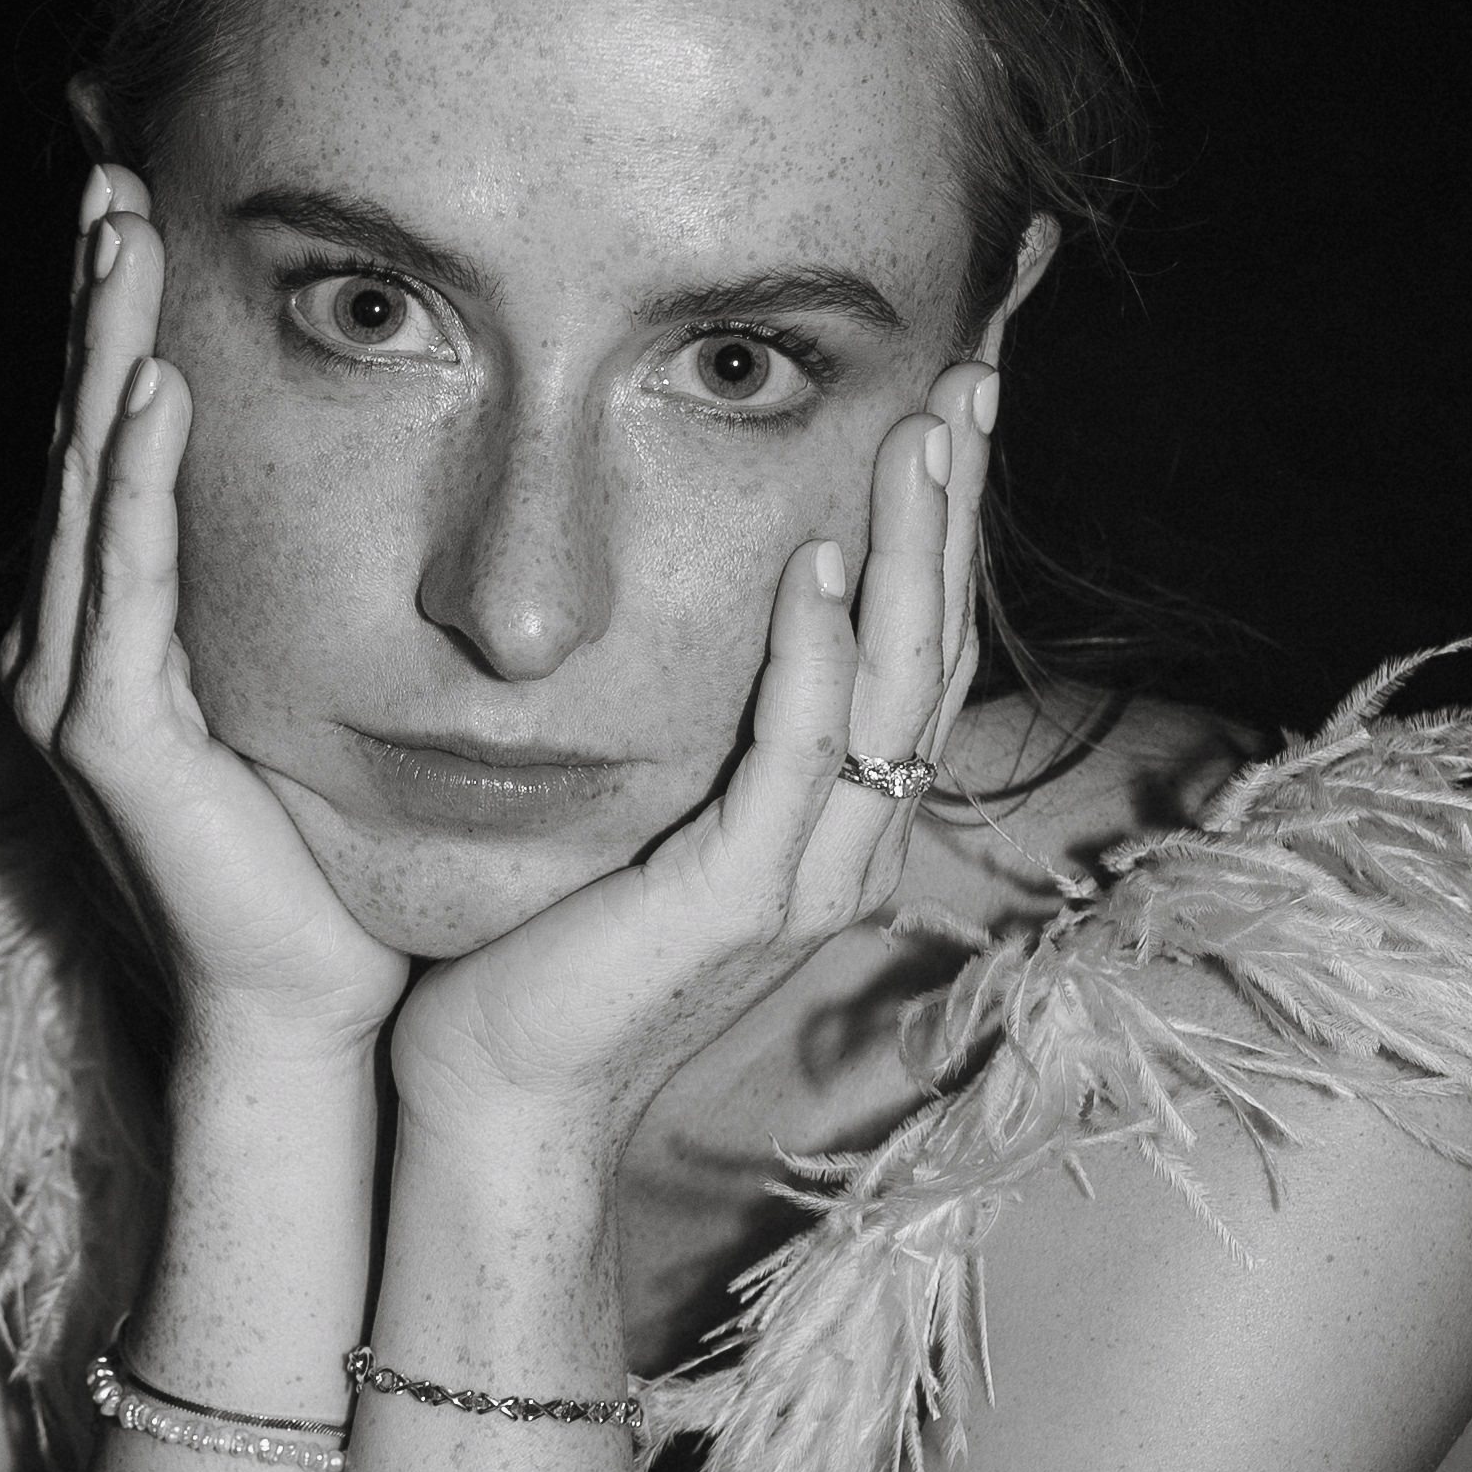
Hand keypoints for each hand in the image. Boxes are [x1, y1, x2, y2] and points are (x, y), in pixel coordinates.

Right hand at [4, 170, 412, 1079]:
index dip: (115, 330)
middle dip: (92, 306)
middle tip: (111, 179)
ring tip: (120, 241)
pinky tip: (151, 388)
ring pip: (88, 483)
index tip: (141, 213)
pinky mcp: (106, 734)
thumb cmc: (317, 868)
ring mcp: (72, 688)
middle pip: (78, 439)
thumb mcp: (309, 697)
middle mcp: (68, 646)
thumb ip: (300, 600)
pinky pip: (124, 581)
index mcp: (112, 633)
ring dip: (102, 351)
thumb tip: (365, 498)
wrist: (298, 1007)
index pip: (109, 451)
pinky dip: (134, 480)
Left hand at [391, 363, 1001, 1175]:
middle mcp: (847, 844)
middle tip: (974, 376)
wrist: (498, 1095)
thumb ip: (697, 723)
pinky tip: (817, 562)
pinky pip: (797, 760)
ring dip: (909, 552)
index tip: (954, 399)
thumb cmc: (547, 950)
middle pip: (936, 647)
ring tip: (919, 434)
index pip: (919, 642)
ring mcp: (804, 879)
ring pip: (894, 691)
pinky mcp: (736, 904)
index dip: (946, 523)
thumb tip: (705, 604)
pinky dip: (814, 656)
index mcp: (836, 819)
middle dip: (954, 507)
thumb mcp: (644, 808)